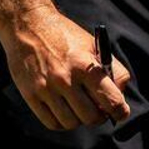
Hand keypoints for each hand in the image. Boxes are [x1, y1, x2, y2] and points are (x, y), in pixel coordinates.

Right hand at [1, 6, 131, 130]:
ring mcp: (46, 89)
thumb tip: (120, 95)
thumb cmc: (64, 35)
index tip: (120, 113)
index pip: (110, 99)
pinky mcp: (31, 95)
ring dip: (79, 120)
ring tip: (79, 107)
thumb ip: (112, 69)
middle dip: (99, 116)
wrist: (28, 25)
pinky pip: (52, 123)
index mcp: (85, 65)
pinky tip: (64, 110)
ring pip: (71, 123)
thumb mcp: (93, 44)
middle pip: (91, 117)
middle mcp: (65, 79)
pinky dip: (62, 122)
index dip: (119, 111)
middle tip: (98, 109)